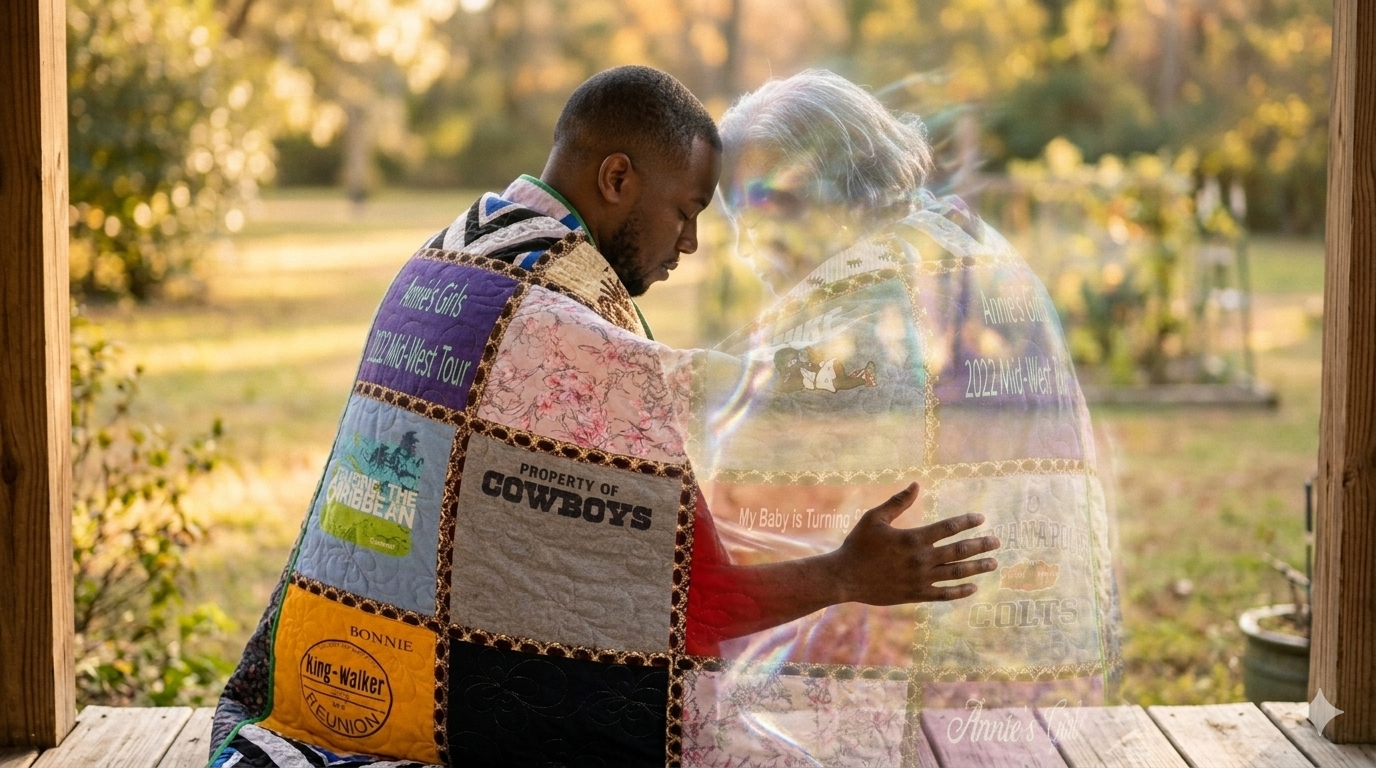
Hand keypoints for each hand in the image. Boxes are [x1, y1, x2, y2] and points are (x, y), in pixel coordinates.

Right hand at [828, 482, 999, 605]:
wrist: (844, 577)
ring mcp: (920, 579)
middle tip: (997, 542)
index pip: (948, 527)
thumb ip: (898, 502)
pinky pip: (943, 594)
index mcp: (913, 538)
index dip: (967, 522)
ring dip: (977, 568)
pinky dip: (960, 591)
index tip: (981, 519)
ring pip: (956, 572)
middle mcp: (921, 559)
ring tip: (993, 563)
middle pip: (959, 551)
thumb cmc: (857, 544)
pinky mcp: (915, 595)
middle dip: (981, 545)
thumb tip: (916, 485)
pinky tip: (973, 587)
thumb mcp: (874, 518)